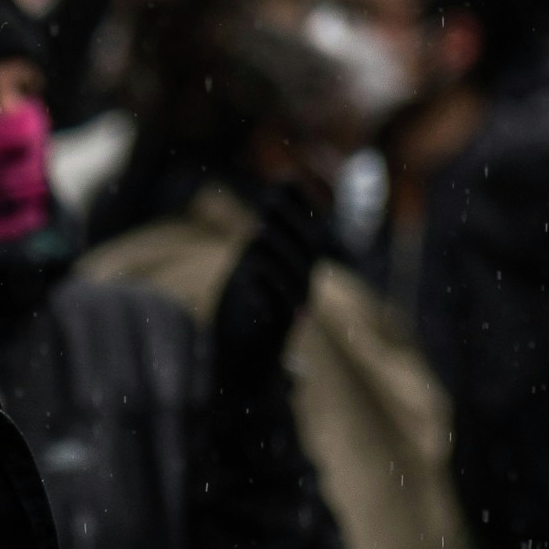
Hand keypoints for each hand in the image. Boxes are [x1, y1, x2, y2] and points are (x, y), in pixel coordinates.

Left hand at [209, 182, 329, 391]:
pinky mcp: (271, 336)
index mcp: (297, 271)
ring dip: (277, 254)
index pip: (308, 234)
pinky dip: (265, 291)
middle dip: (290, 226)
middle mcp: (300, 292)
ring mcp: (288, 315)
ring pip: (294, 282)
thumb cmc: (247, 311)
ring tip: (258, 231)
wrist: (239, 366)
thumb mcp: (252, 266)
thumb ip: (268, 234)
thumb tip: (285, 185)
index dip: (300, 208)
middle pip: (306, 254)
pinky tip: (249, 271)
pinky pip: (276, 313)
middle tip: (269, 200)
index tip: (284, 181)